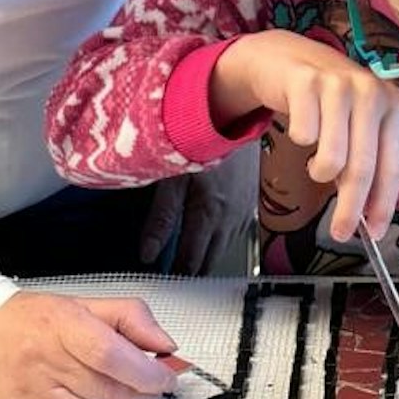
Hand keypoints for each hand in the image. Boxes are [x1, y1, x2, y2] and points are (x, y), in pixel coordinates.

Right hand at [0, 290, 178, 398]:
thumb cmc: (29, 321)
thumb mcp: (80, 304)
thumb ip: (130, 318)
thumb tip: (166, 346)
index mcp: (60, 326)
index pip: (111, 355)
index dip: (146, 372)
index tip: (165, 377)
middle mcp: (43, 363)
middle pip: (109, 393)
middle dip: (143, 397)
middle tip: (152, 391)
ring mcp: (31, 397)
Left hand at [136, 144, 260, 274]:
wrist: (234, 114)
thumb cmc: (199, 138)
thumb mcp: (172, 177)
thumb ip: (160, 219)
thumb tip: (148, 254)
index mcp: (208, 214)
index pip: (191, 260)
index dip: (176, 276)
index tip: (163, 283)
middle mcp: (230, 218)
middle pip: (210, 260)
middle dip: (191, 272)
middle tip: (172, 280)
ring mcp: (243, 211)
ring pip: (224, 249)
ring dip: (207, 258)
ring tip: (187, 265)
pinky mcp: (249, 202)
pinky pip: (235, 233)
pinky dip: (220, 242)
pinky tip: (210, 239)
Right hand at [209, 34, 398, 242]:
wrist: (287, 59)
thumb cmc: (327, 101)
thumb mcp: (356, 124)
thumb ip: (365, 162)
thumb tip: (367, 215)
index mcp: (393, 105)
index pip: (393, 165)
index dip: (384, 203)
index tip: (375, 233)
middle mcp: (371, 92)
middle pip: (362, 167)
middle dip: (350, 208)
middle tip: (340, 232)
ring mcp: (339, 85)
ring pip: (332, 158)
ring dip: (319, 171)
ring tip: (316, 160)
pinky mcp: (306, 82)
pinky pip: (303, 136)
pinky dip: (299, 139)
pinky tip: (302, 126)